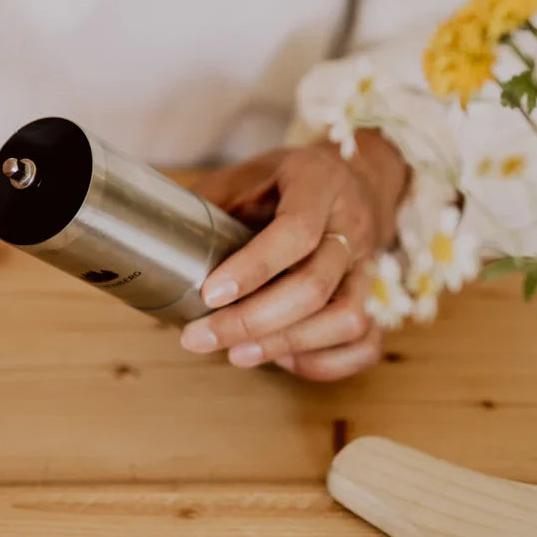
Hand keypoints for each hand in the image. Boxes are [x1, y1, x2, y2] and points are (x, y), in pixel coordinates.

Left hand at [180, 133, 407, 381]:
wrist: (354, 179)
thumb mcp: (247, 173)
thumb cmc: (287, 181)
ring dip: (285, 345)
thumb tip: (159, 239)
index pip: (296, 232)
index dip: (252, 269)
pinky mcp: (376, 298)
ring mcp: (370, 265)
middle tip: (199, 337)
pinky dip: (323, 363)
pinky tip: (281, 358)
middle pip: (315, 286)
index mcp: (318, 182)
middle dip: (252, 321)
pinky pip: (365, 344)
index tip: (209, 294)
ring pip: (345, 320)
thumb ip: (211, 202)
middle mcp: (353, 225)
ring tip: (235, 354)